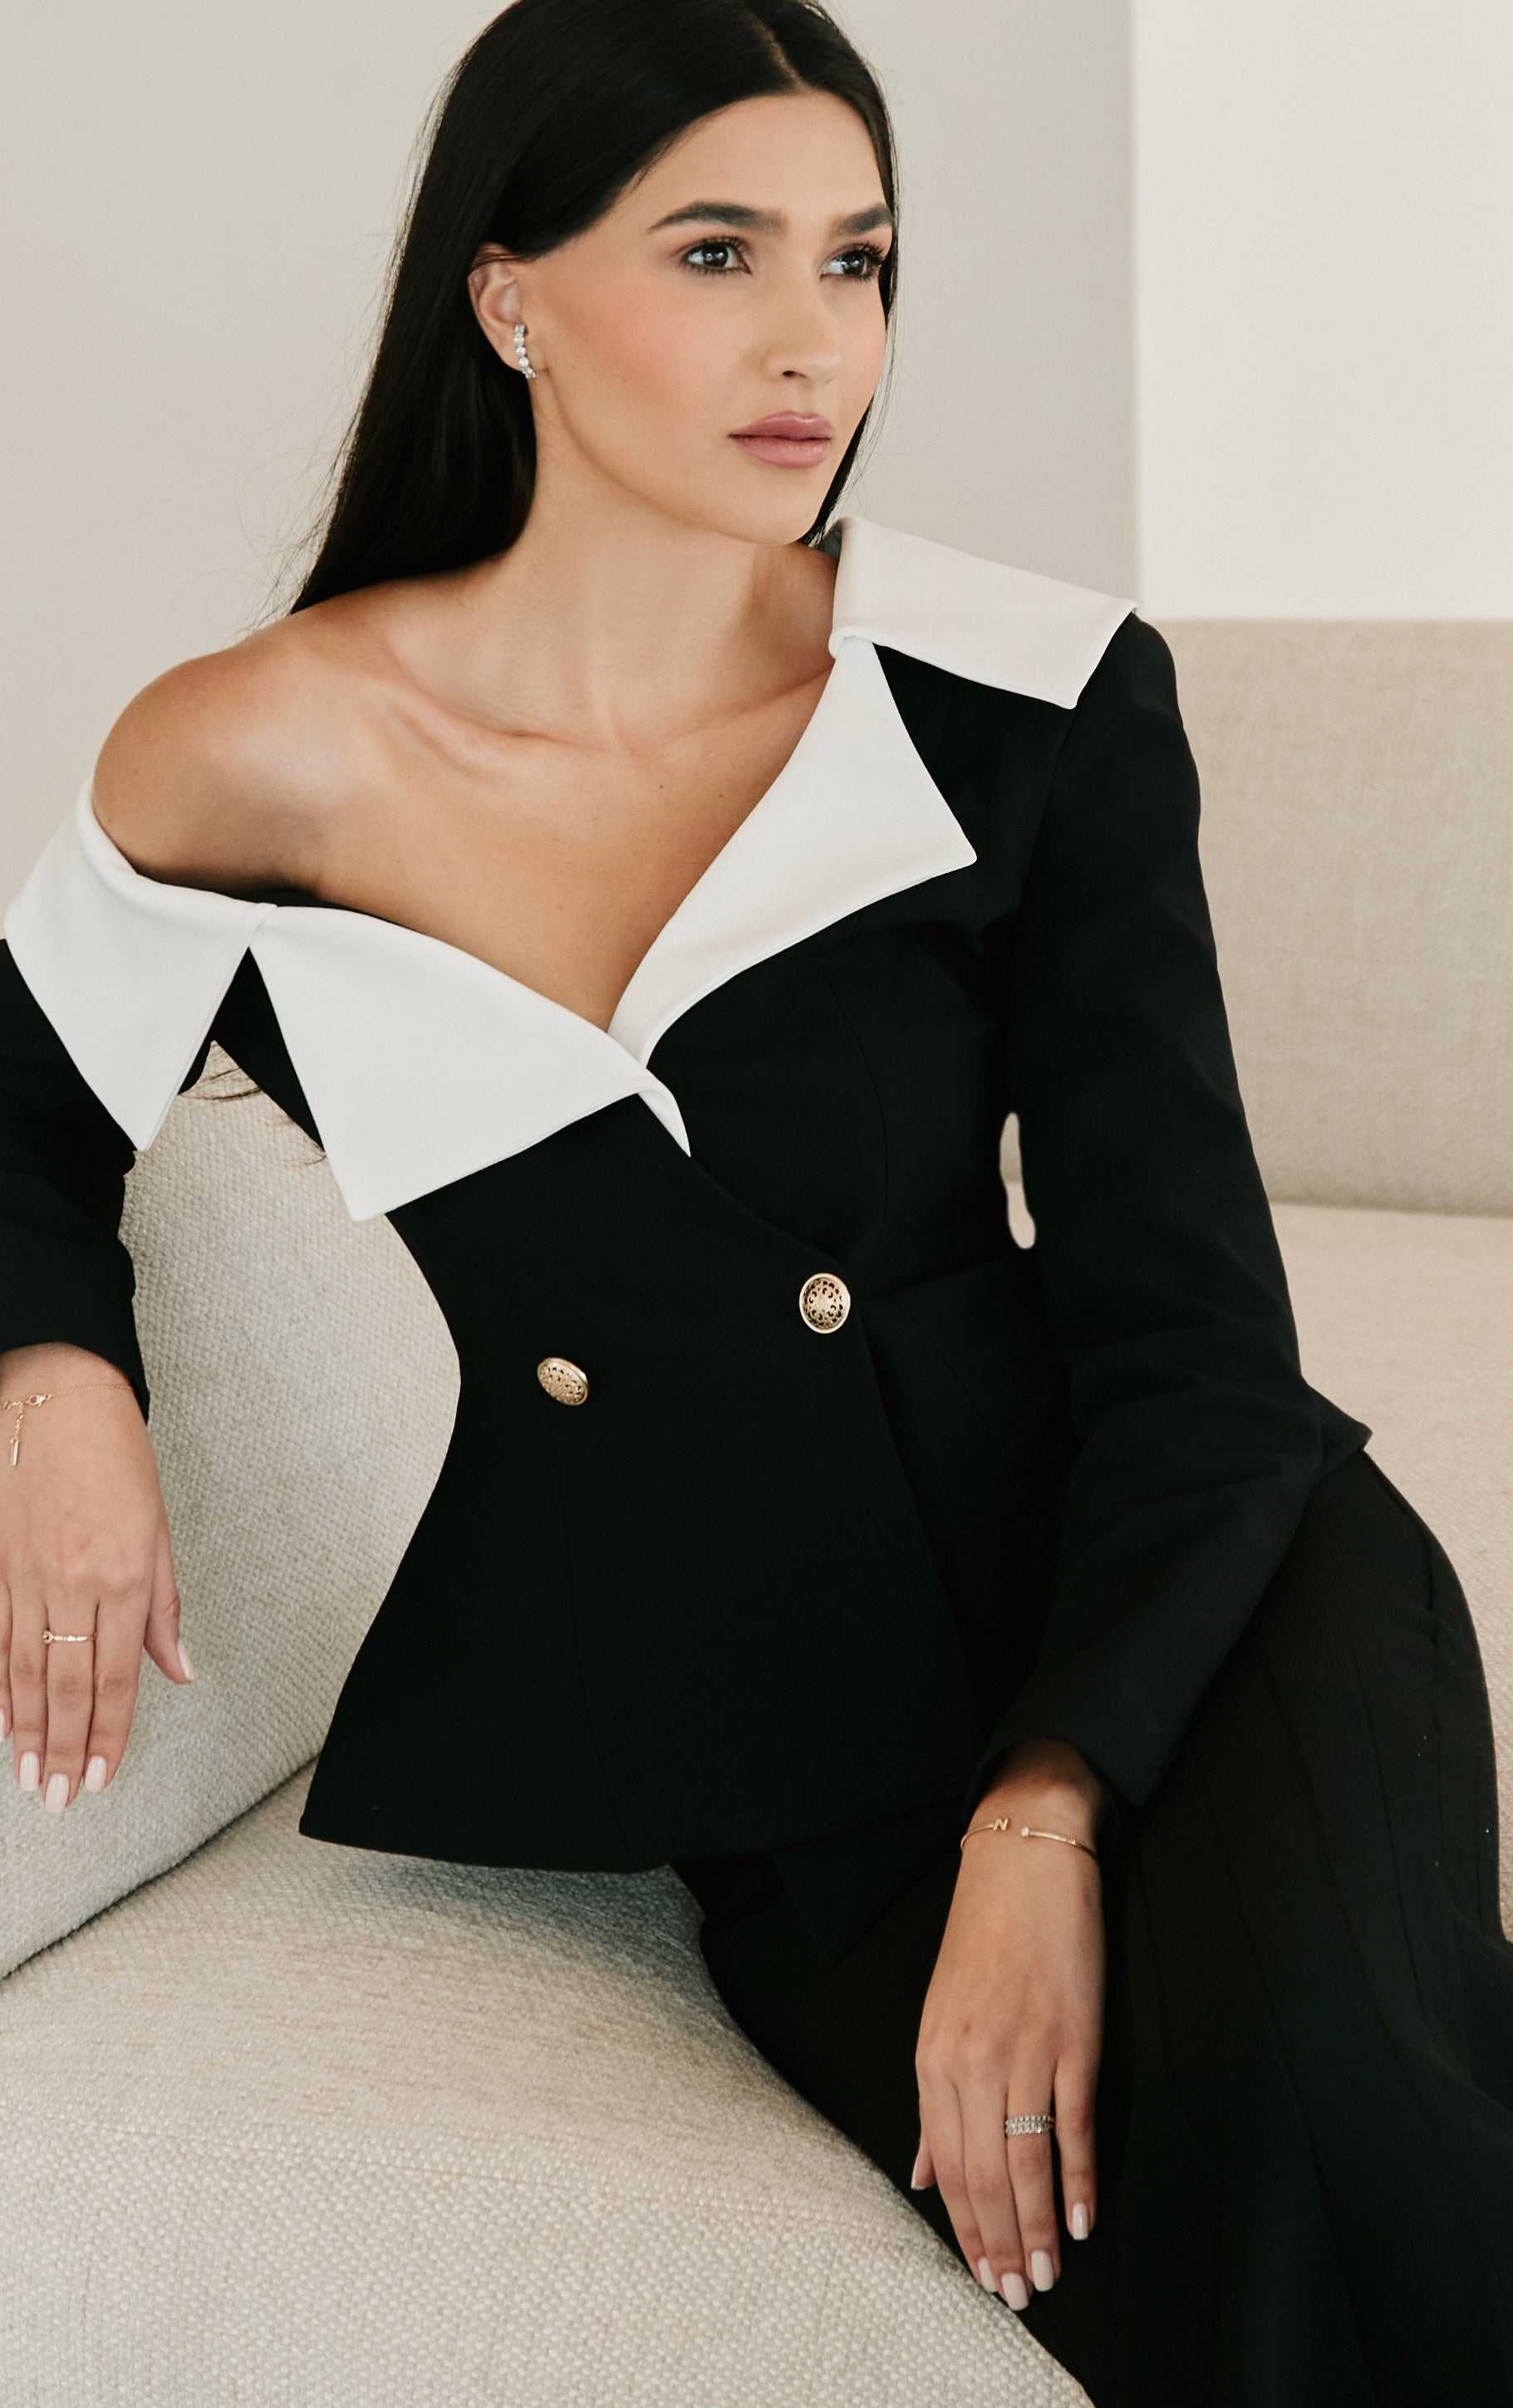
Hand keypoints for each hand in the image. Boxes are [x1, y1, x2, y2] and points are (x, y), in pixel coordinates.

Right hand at [0, 1342, 192, 1809]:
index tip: (101, 1775)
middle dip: (62, 1748)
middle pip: (65, 1683)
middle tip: (59, 1798)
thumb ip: (163, 1605)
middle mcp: (70, 1580)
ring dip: (25, 1728)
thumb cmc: (113, 1450)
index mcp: (122, 1573)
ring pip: (23, 1668)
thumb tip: (178, 1669)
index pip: (114, 1675)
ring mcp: (24, 1572)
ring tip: (28, 1776)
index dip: (107, 1733)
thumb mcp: (157, 1525)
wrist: (53, 1391)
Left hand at [912, 1740, 1105, 2310]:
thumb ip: (934, 2101)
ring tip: (1047, 2274)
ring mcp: (1026, 2049)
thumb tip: (924, 2176)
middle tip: (1019, 2294)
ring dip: (1036, 2228)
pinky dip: (1078, 2177)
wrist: (1025, 1858)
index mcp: (933, 2056)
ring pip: (1025, 2160)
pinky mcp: (1075, 2037)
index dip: (966, 2227)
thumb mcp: (941, 2015)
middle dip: (1000, 2242)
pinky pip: (1073, 2123)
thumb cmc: (983, 1934)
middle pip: (984, 2173)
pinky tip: (1080, 2218)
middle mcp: (972, 2059)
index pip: (947, 2164)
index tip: (983, 2272)